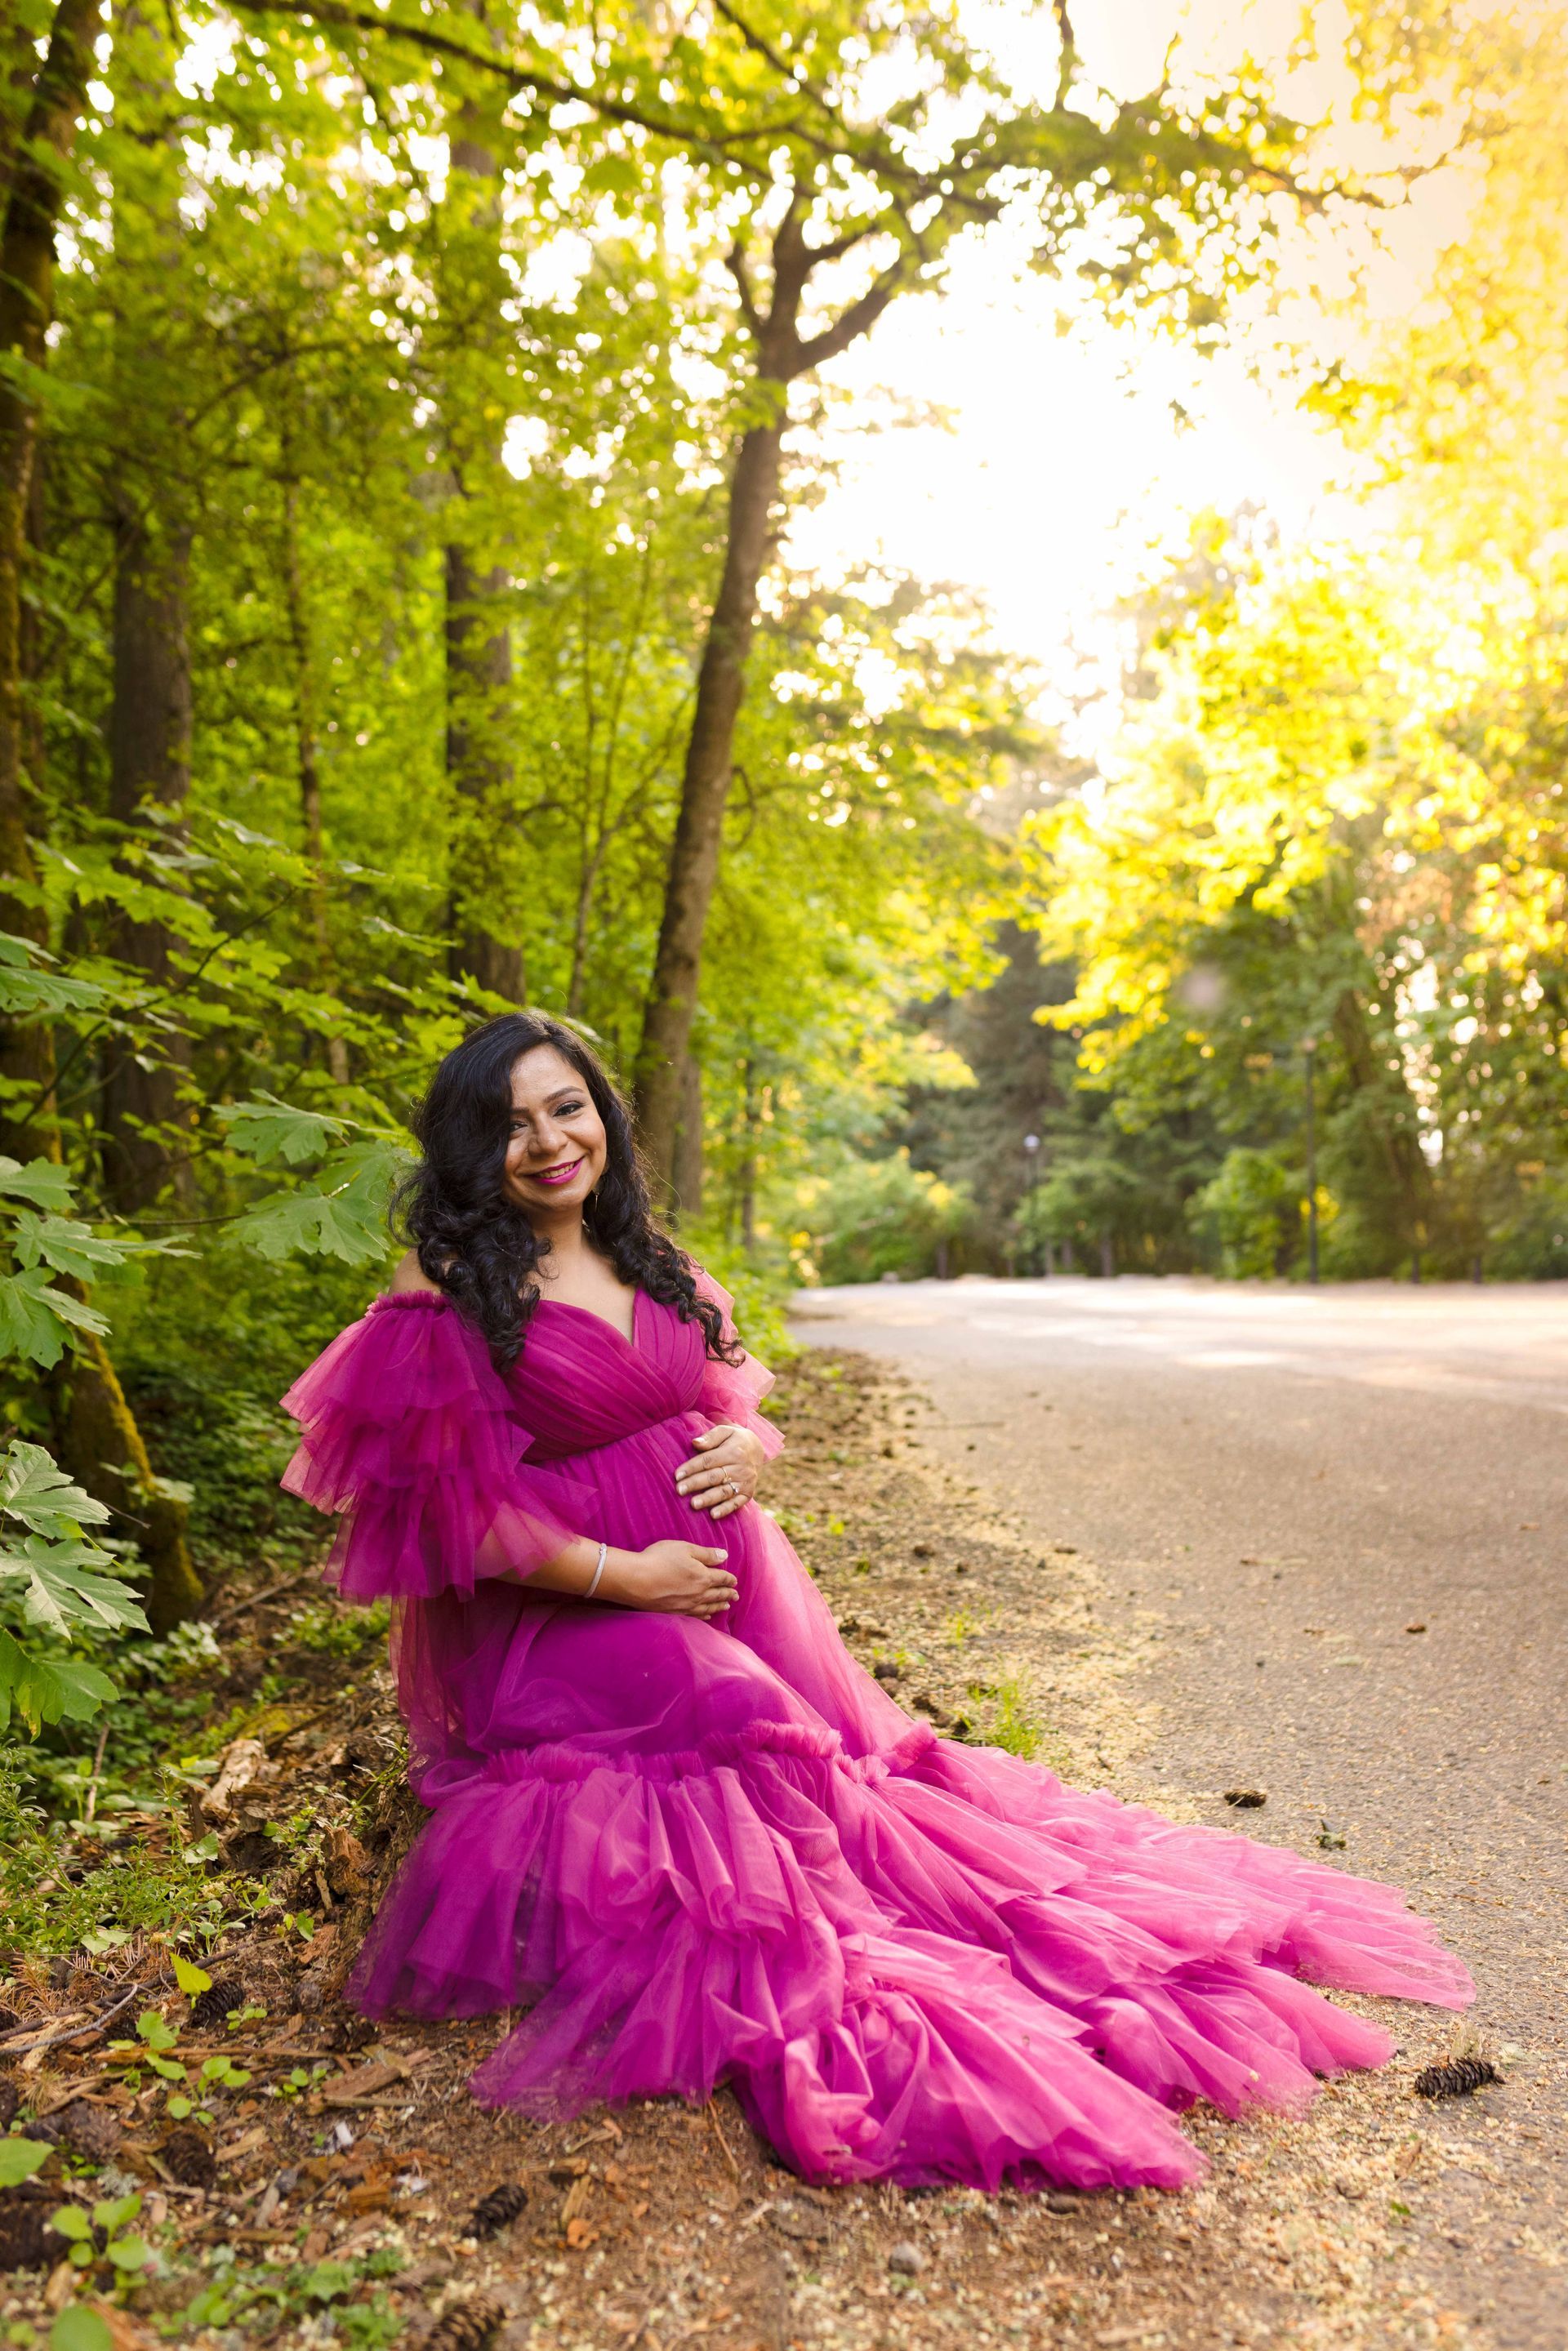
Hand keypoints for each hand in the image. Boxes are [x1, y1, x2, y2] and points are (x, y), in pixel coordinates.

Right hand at [606, 1540, 737, 1617]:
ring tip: (726, 1606)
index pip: (721, 1578)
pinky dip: (705, 1616)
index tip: (734, 1581)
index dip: (729, 1579)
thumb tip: (724, 1555)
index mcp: (703, 1577)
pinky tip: (707, 1616)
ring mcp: (687, 1605)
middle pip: (717, 1594)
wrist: (636, 1580)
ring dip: (719, 1606)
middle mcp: (699, 1594)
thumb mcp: (685, 1548)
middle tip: (735, 1596)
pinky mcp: (675, 1612)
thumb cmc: (659, 1559)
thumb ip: (706, 1554)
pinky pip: (696, 1616)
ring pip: (709, 1607)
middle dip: (728, 1594)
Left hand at [675, 1423, 763, 1520]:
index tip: (677, 1475)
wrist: (757, 1449)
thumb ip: (710, 1437)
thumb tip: (695, 1443)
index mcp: (733, 1451)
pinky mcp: (748, 1493)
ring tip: (693, 1504)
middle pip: (714, 1477)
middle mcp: (741, 1468)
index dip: (692, 1467)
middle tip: (679, 1490)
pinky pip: (737, 1503)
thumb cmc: (734, 1440)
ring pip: (724, 1492)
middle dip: (696, 1483)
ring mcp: (745, 1482)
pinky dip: (725, 1509)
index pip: (709, 1460)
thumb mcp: (725, 1431)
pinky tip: (713, 1515)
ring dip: (708, 1498)